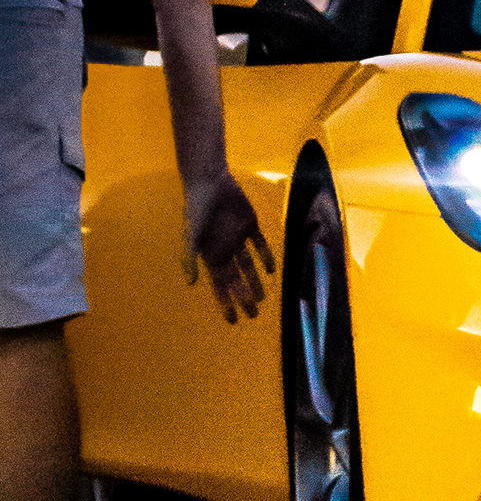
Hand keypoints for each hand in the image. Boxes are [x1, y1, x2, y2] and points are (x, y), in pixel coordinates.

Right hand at [183, 172, 275, 321]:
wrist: (209, 180)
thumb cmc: (197, 207)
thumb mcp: (192, 234)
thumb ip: (189, 257)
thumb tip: (191, 282)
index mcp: (210, 255)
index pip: (220, 285)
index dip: (225, 302)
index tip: (233, 320)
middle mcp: (224, 249)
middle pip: (236, 280)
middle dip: (243, 297)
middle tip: (253, 314)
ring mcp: (237, 237)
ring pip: (248, 266)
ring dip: (255, 282)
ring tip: (262, 298)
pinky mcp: (249, 224)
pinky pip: (260, 244)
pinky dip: (265, 257)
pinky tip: (271, 270)